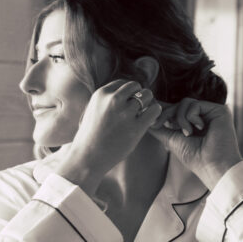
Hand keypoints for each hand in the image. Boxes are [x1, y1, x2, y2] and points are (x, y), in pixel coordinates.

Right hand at [55, 80, 162, 194]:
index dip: (127, 94)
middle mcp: (113, 100)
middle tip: (137, 110)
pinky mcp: (136, 126)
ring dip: (148, 103)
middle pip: (136, 86)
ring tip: (142, 115)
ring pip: (147, 95)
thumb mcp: (92, 111)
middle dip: (138, 96)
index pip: (122, 84)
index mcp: (100, 94)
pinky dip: (155, 113)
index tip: (126, 105)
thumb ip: (106, 101)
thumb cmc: (90, 136)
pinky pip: (155, 110)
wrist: (87, 157)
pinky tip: (149, 121)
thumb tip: (125, 93)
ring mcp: (125, 113)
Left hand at [147, 98, 242, 188]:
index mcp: (192, 123)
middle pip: (177, 104)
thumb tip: (144, 115)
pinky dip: (190, 117)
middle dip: (165, 114)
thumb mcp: (170, 139)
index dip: (161, 111)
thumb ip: (159, 127)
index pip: (174, 110)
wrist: (213, 165)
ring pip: (184, 102)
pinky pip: (194, 104)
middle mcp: (203, 116)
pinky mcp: (219, 110)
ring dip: (180, 118)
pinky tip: (198, 128)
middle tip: (159, 125)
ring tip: (187, 133)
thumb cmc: (194, 157)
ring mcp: (211, 113)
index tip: (148, 114)